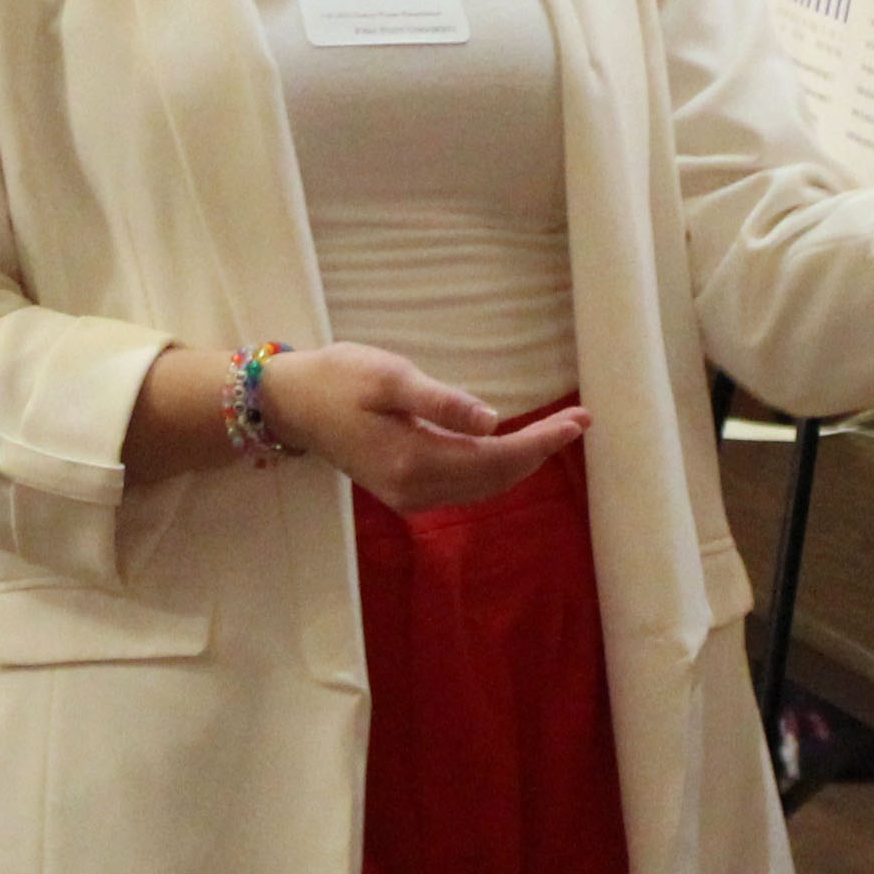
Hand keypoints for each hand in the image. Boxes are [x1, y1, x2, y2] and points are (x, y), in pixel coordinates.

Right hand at [256, 343, 588, 507]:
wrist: (292, 404)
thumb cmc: (338, 379)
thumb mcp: (389, 377)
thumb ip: (441, 401)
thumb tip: (493, 421)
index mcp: (414, 461)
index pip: (496, 457)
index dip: (542, 442)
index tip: (579, 419)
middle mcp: (416, 489)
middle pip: (496, 477)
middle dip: (541, 451)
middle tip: (581, 420)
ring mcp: (409, 496)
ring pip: (484, 486)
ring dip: (523, 462)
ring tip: (558, 432)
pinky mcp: (405, 491)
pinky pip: (467, 486)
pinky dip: (497, 468)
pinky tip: (514, 448)